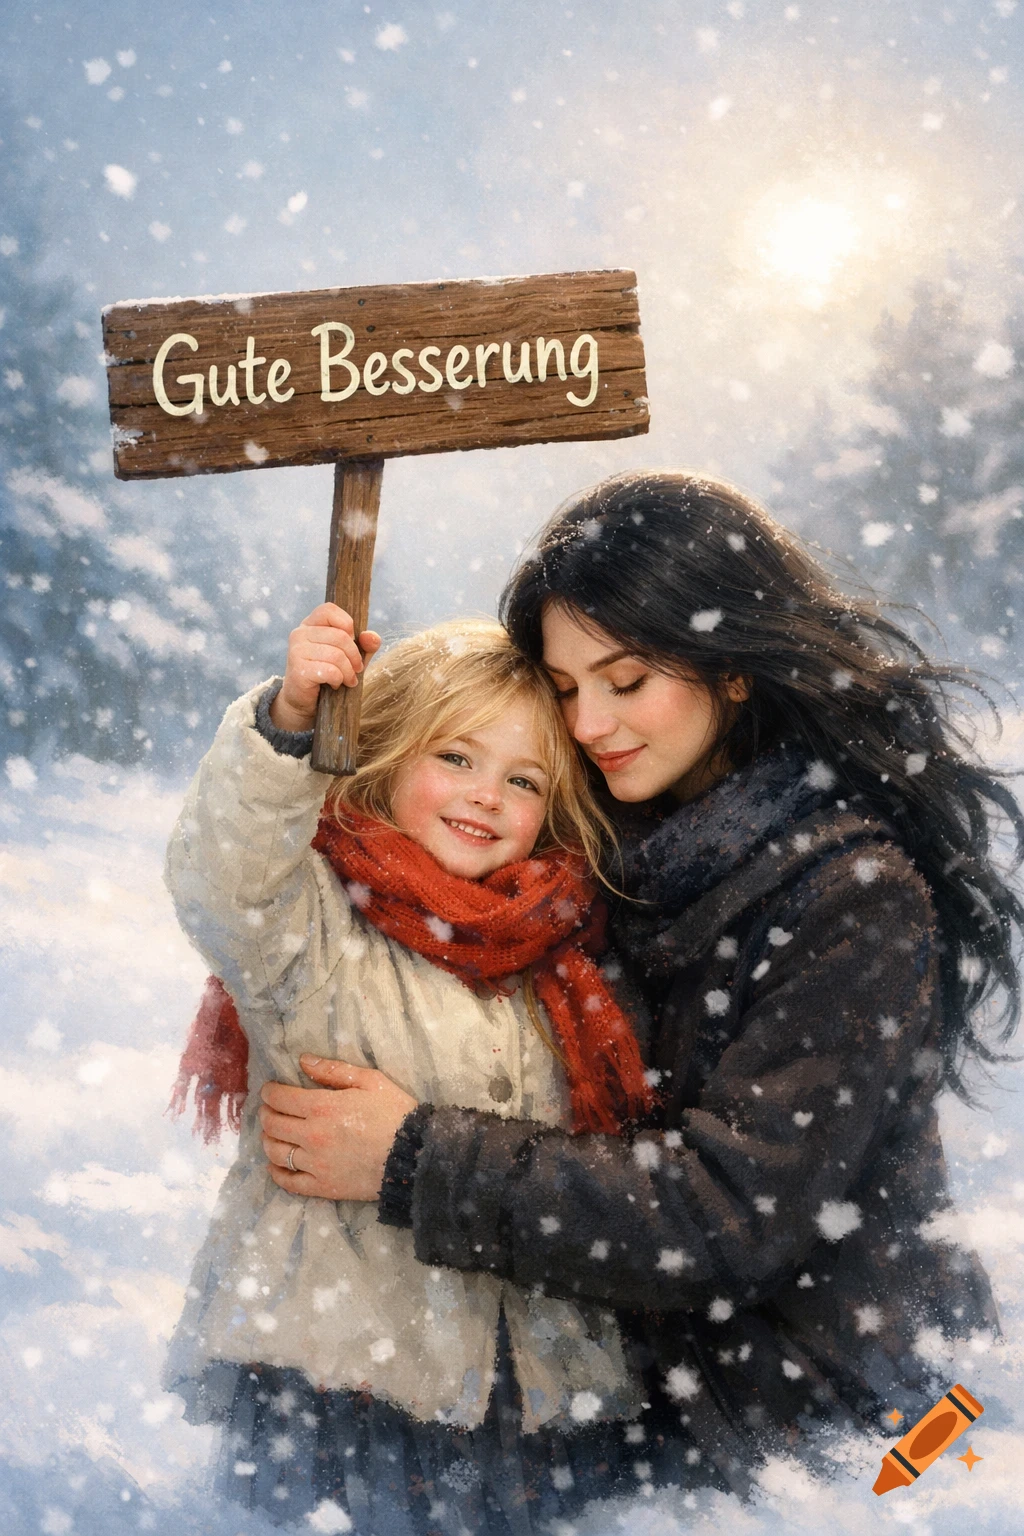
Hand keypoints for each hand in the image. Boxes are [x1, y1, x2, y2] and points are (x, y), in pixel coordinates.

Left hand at [259, 1055, 418, 1200]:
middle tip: (270, 1109)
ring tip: (274, 1134)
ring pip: (275, 1152)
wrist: (413, 1156)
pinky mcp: (322, 1187)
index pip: (280, 1098)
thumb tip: (303, 1060)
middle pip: (272, 1124)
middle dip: (266, 1113)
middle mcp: (312, 1136)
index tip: (270, 1090)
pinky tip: (277, 1164)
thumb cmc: (394, 1113)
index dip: (270, 1092)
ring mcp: (315, 1164)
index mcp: (323, 1107)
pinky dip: (276, 1173)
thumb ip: (334, 1070)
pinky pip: (288, 1182)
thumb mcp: (370, 1081)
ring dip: (268, 1140)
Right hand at [270, 603, 381, 732]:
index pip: (329, 610)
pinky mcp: (298, 670)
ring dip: (348, 671)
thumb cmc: (328, 674)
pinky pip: (330, 671)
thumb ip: (363, 644)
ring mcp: (296, 651)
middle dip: (355, 656)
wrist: (305, 702)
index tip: (352, 642)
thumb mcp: (350, 656)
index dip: (347, 625)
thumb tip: (372, 637)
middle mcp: (300, 633)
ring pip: (337, 655)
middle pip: (340, 636)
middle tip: (357, 669)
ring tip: (348, 679)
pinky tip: (334, 684)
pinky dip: (339, 680)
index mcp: (310, 624)